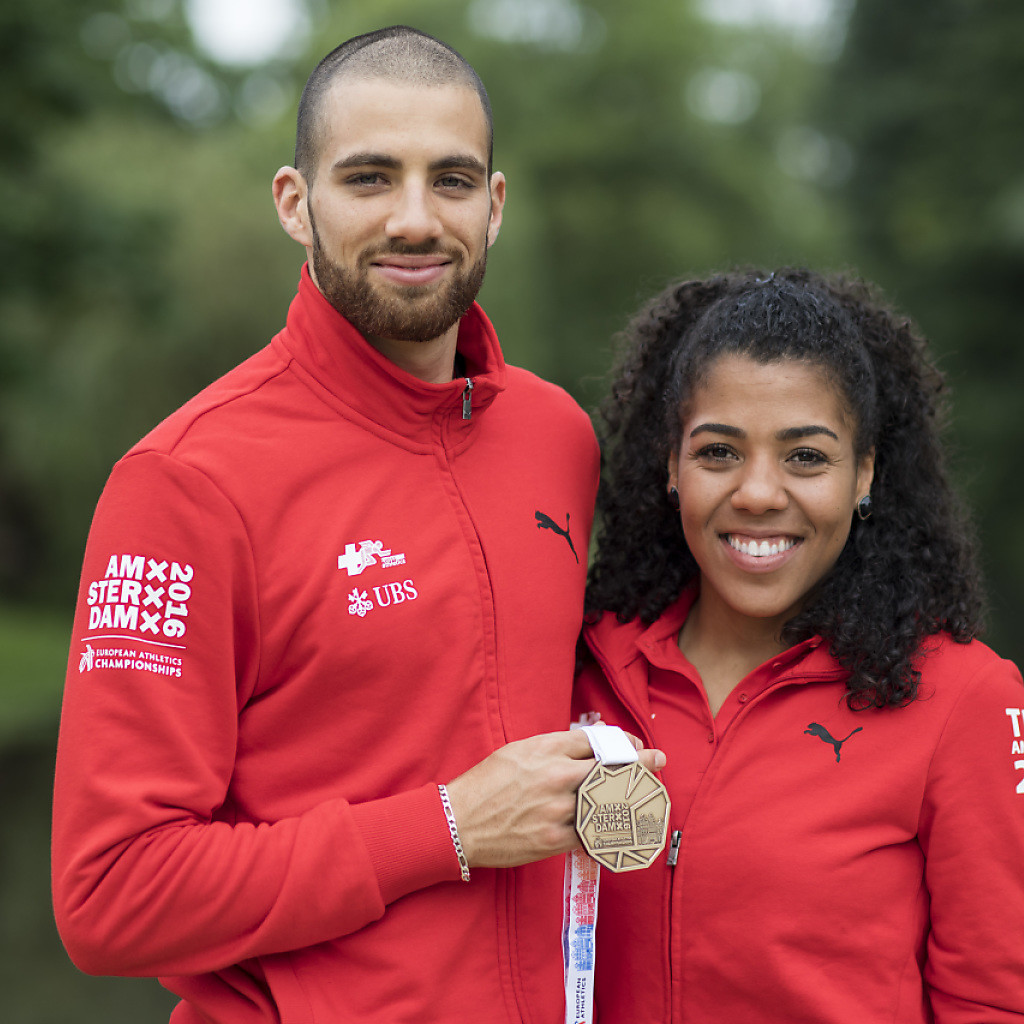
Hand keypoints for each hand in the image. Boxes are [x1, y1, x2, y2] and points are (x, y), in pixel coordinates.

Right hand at [444, 730, 665, 868]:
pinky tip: (617, 827)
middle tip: (658, 761)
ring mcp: (558, 809)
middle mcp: (556, 775)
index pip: (595, 740)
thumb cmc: (485, 784)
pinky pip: (591, 833)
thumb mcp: (517, 751)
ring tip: (644, 796)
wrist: (459, 823)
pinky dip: (604, 829)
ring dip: (627, 798)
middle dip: (639, 762)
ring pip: (605, 801)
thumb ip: (552, 747)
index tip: (634, 745)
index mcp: (545, 749)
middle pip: (610, 766)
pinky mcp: (555, 839)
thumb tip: (584, 743)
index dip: (620, 741)